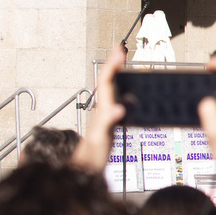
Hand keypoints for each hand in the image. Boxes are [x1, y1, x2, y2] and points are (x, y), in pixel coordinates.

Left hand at [70, 45, 127, 173]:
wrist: (87, 165)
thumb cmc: (92, 153)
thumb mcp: (101, 137)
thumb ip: (107, 121)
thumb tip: (118, 108)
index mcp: (102, 107)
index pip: (106, 81)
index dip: (113, 65)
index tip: (119, 52)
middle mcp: (102, 107)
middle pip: (107, 79)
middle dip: (113, 63)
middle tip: (120, 49)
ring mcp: (105, 113)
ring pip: (111, 87)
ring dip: (116, 73)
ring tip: (123, 62)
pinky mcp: (110, 119)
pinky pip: (117, 98)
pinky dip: (122, 88)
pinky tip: (128, 90)